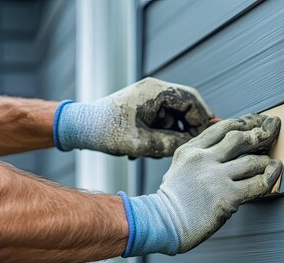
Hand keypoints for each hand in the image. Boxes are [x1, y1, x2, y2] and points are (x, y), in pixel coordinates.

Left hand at [54, 77, 213, 156]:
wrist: (81, 127)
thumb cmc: (107, 131)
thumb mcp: (142, 143)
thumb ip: (171, 144)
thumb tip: (193, 145)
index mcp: (156, 91)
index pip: (192, 100)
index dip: (202, 120)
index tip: (202, 139)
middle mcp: (154, 90)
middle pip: (185, 107)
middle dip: (186, 129)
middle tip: (185, 148)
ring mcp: (148, 97)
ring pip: (174, 116)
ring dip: (171, 134)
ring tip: (156, 150)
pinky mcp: (143, 106)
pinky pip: (162, 119)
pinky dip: (160, 133)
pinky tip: (146, 148)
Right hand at [118, 114, 282, 256]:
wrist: (162, 223)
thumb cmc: (173, 200)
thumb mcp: (180, 167)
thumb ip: (200, 155)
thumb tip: (226, 147)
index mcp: (191, 150)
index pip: (223, 128)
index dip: (245, 123)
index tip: (256, 122)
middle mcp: (204, 159)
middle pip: (241, 138)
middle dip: (262, 132)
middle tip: (274, 127)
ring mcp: (216, 177)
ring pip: (252, 160)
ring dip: (267, 160)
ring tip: (273, 162)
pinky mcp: (227, 197)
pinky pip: (257, 183)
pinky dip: (270, 177)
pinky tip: (275, 172)